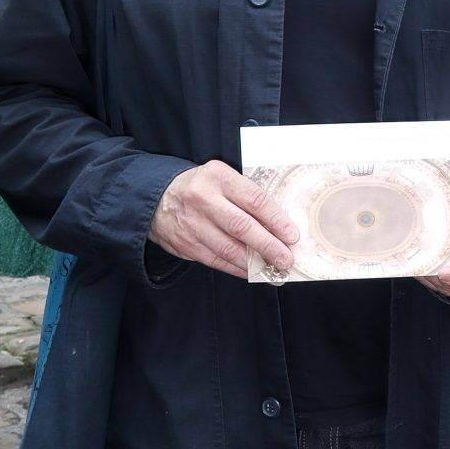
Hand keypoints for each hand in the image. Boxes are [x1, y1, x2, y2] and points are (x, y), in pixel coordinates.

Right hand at [150, 160, 298, 278]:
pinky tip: (253, 271)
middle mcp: (203, 198)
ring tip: (274, 269)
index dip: (276, 220)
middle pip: (242, 227)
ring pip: (230, 249)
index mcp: (218, 177)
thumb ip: (246, 196)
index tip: (292, 236)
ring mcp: (192, 223)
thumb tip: (281, 226)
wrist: (158, 199)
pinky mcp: (186, 245)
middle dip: (269, 246)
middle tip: (286, 259)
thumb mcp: (222, 179)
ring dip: (256, 263)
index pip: (254, 199)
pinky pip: (218, 261)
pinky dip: (238, 269)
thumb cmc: (202, 189)